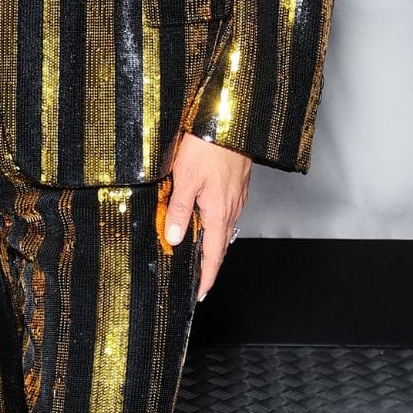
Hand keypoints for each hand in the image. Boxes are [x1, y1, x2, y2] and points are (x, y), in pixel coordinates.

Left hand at [162, 129, 250, 300]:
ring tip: (198, 253)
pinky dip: (216, 223)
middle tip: (198, 279)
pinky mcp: (236, 184)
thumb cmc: (208, 145)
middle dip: (209, 264)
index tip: (200, 294)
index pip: (213, 255)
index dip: (206, 276)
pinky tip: (205, 218)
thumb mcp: (185, 178)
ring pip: (223, 227)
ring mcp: (236, 195)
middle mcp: (232, 207)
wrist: (230, 118)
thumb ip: (179, 210)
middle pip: (220, 244)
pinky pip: (226, 211)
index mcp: (219, 211)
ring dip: (212, 242)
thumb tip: (175, 238)